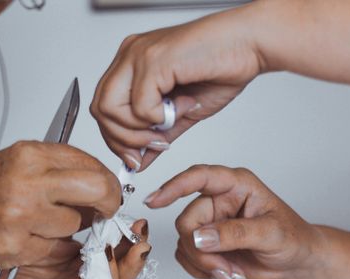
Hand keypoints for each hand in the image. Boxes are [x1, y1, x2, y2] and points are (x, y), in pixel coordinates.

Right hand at [0, 141, 121, 269]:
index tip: (108, 191)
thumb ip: (57, 167)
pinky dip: (44, 246)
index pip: (90, 164)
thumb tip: (97, 181)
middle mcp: (28, 182)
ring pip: (74, 225)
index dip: (108, 181)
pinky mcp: (16, 246)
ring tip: (40, 222)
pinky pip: (52, 249)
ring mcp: (22, 216)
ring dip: (65, 228)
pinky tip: (25, 236)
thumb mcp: (17, 161)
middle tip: (105, 211)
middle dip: (109, 202)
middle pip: (96, 189)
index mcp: (30, 155)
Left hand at [91, 6, 263, 171]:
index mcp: (132, 65)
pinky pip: (139, 106)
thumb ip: (156, 136)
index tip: (136, 157)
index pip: (103, 108)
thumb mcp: (181, 114)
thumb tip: (138, 162)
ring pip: (110, 108)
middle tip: (150, 147)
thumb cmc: (221, 68)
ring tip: (166, 128)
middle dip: (122, 139)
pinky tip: (180, 109)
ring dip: (137, 131)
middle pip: (100, 110)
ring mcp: (138, 55)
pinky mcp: (154, 59)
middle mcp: (130, 56)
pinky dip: (158, 118)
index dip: (116, 138)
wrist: (250, 44)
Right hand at [145, 165, 321, 278]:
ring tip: (232, 273)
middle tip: (224, 267)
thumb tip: (199, 237)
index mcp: (236, 185)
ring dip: (204, 264)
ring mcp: (209, 222)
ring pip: (183, 243)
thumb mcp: (270, 234)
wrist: (295, 262)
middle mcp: (218, 200)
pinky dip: (202, 270)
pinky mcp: (204, 243)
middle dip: (202, 250)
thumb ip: (235, 233)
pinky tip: (226, 272)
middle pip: (186, 221)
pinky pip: (185, 257)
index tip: (154, 201)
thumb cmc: (292, 239)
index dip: (174, 187)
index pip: (199, 177)